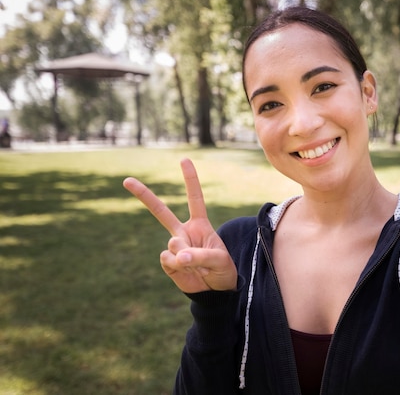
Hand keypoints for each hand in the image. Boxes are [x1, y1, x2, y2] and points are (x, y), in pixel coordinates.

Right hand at [123, 158, 236, 292]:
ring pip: (172, 243)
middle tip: (126, 180)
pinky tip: (187, 270)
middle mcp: (184, 232)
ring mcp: (174, 246)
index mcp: (200, 225)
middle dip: (144, 195)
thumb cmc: (222, 270)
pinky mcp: (167, 262)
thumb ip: (200, 255)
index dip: (190, 180)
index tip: (184, 159)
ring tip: (198, 265)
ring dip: (186, 256)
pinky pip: (168, 259)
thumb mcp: (220, 260)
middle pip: (161, 211)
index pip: (195, 199)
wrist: (215, 291)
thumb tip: (177, 255)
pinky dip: (178, 266)